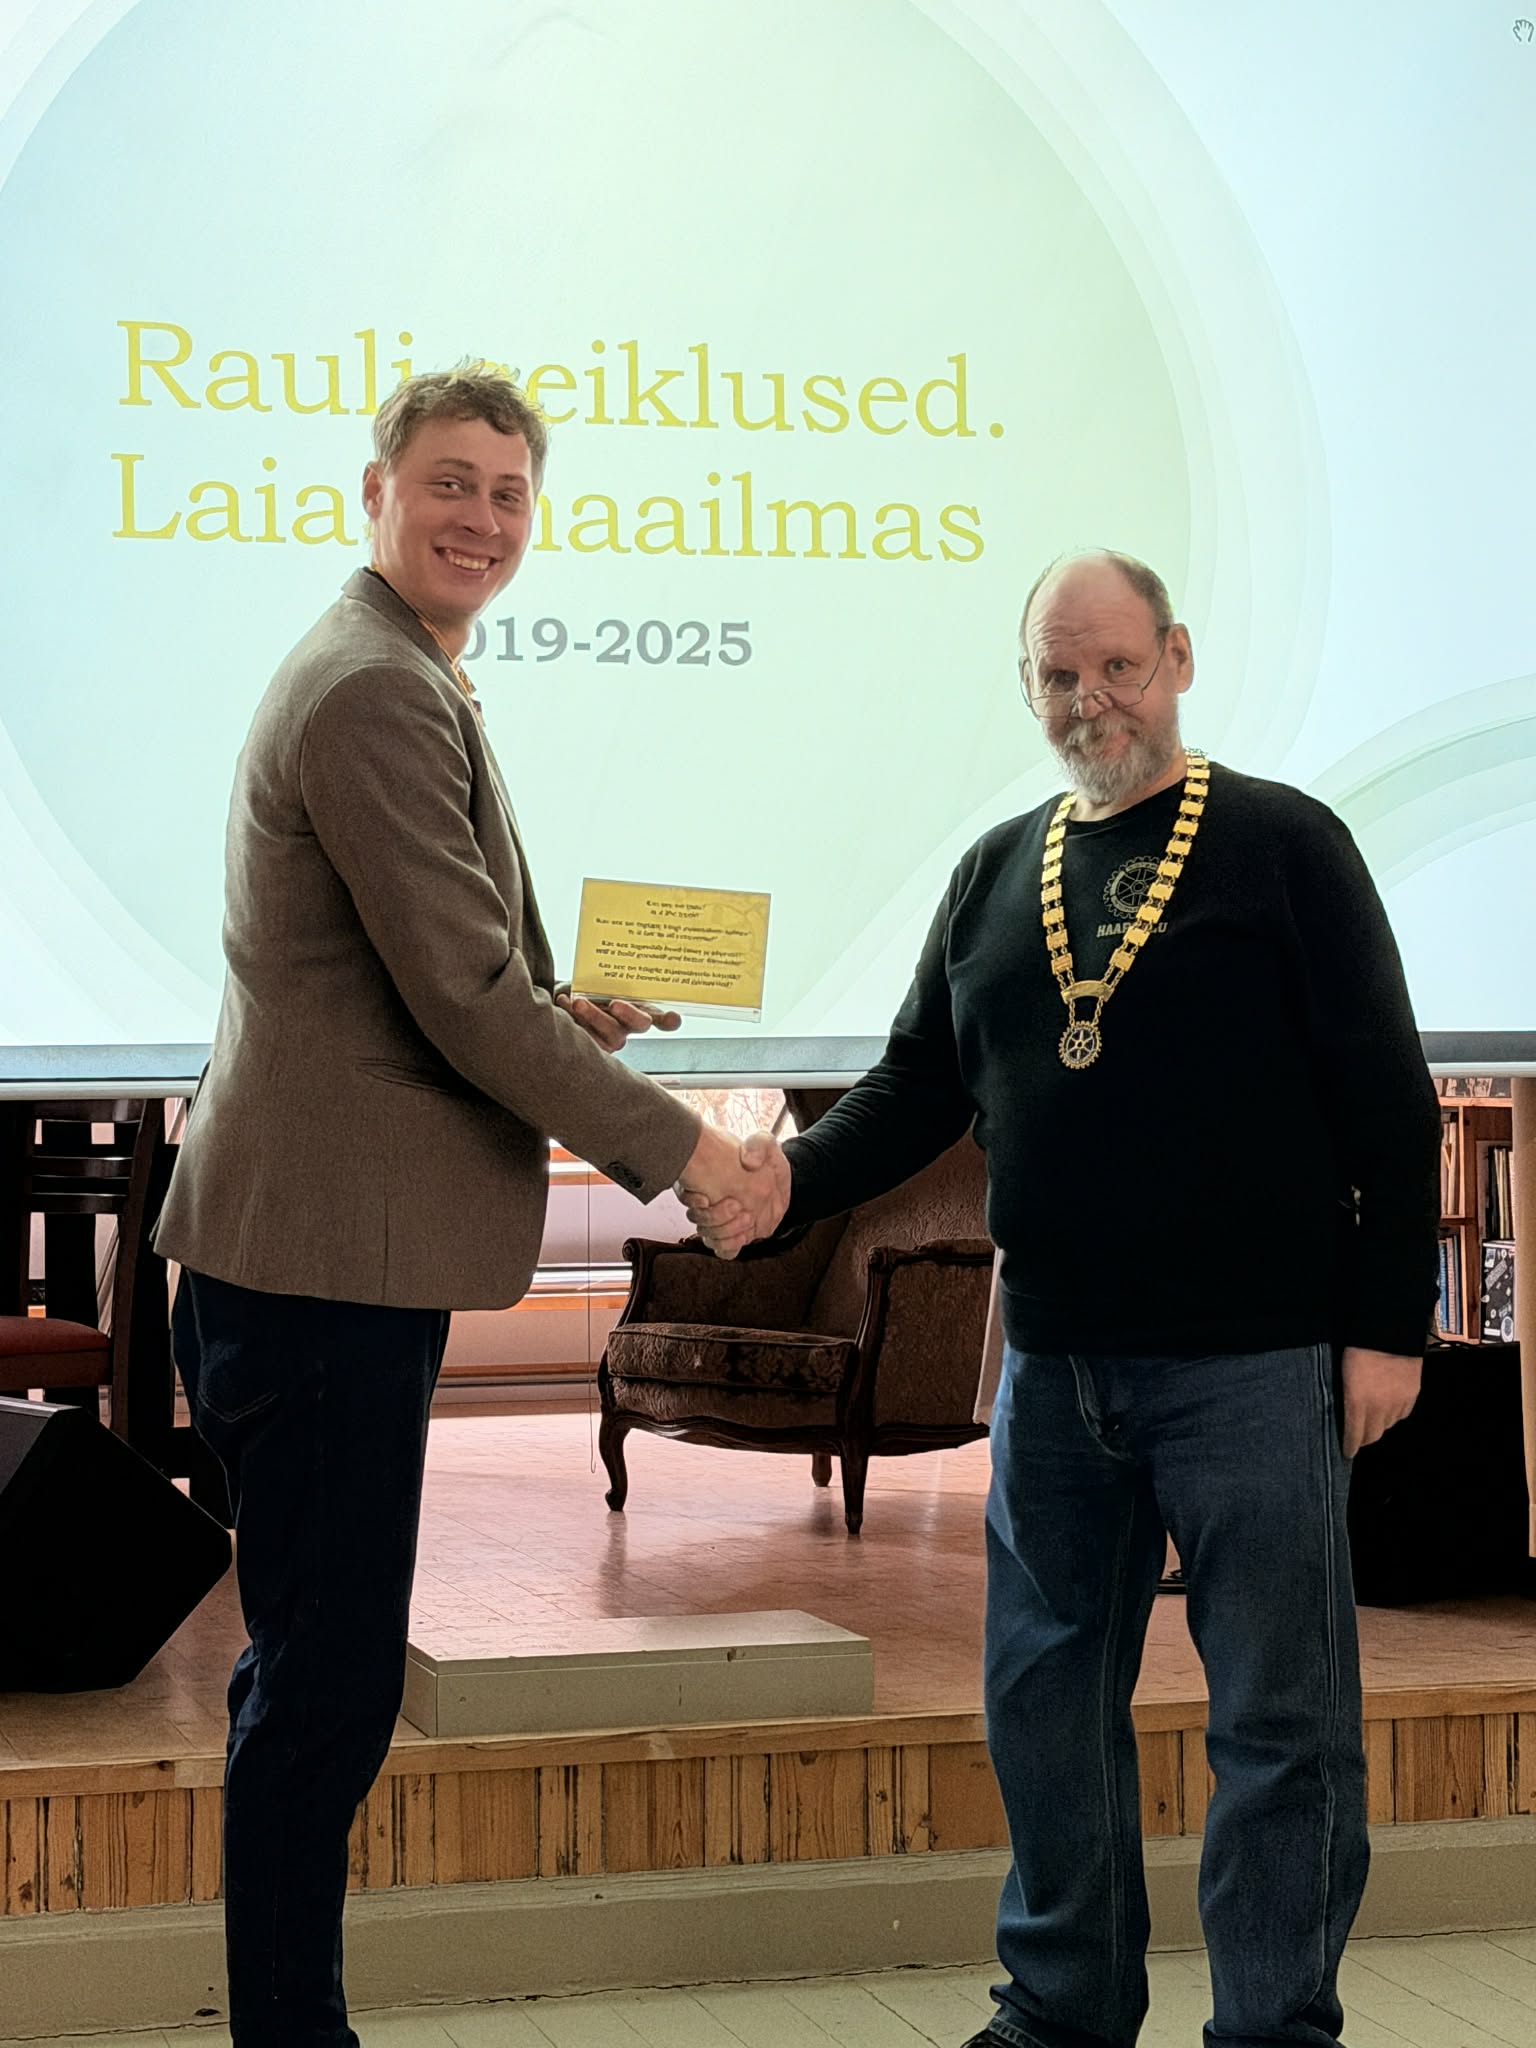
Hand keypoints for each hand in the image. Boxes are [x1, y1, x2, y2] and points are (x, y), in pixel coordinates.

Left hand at [558, 992, 681, 1053]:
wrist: (558, 999)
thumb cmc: (586, 989)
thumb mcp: (601, 982)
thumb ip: (616, 980)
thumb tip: (627, 961)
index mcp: (638, 1009)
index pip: (664, 1018)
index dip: (669, 1020)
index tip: (673, 1017)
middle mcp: (629, 1027)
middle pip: (640, 1025)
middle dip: (629, 1014)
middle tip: (615, 1003)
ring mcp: (611, 1040)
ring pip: (612, 1036)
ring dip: (594, 1018)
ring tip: (577, 1002)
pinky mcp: (591, 1050)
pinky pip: (586, 1042)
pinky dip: (572, 1020)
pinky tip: (563, 1003)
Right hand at [675, 1127, 790, 1258]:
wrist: (781, 1180)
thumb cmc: (767, 1161)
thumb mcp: (765, 1144)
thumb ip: (758, 1146)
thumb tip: (748, 1161)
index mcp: (708, 1181)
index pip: (685, 1194)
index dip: (691, 1200)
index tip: (706, 1199)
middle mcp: (709, 1203)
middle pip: (696, 1220)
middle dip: (715, 1217)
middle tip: (736, 1205)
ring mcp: (722, 1221)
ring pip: (708, 1237)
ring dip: (726, 1232)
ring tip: (747, 1218)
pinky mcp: (735, 1235)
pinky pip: (723, 1251)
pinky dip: (730, 1247)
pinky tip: (743, 1235)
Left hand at [1340, 1347, 1421, 1457]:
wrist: (1390, 1332)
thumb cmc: (1357, 1348)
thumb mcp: (1343, 1374)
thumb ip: (1346, 1396)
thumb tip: (1345, 1412)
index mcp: (1357, 1403)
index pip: (1354, 1435)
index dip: (1350, 1447)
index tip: (1346, 1453)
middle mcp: (1379, 1408)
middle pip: (1373, 1435)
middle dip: (1363, 1438)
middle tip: (1357, 1436)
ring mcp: (1398, 1403)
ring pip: (1388, 1426)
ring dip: (1379, 1425)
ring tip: (1371, 1420)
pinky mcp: (1412, 1395)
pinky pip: (1402, 1414)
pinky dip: (1393, 1415)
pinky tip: (1388, 1408)